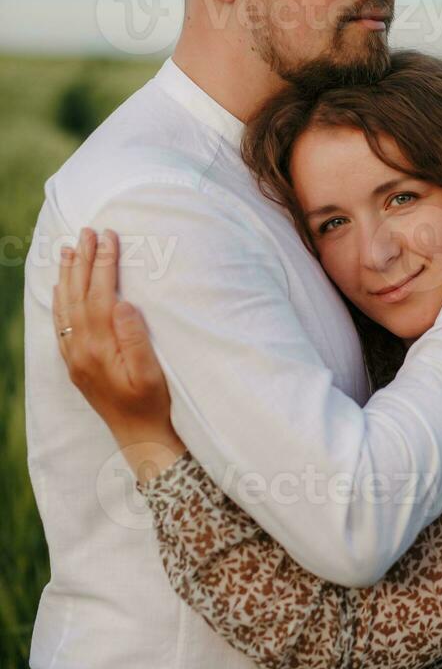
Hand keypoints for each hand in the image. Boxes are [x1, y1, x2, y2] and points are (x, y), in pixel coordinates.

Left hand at [53, 228, 186, 476]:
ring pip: (66, 307)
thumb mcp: (151, 374)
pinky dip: (61, 300)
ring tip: (68, 249)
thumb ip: (135, 338)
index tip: (109, 237)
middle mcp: (80, 350)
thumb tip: (121, 304)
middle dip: (82, 260)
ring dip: (67, 275)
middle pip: (78, 295)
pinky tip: (63, 287)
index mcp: (99, 348)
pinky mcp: (75, 363)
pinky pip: (62, 324)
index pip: (99, 295)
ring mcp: (75, 357)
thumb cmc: (153, 404)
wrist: (139, 437)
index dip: (103, 263)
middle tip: (87, 231)